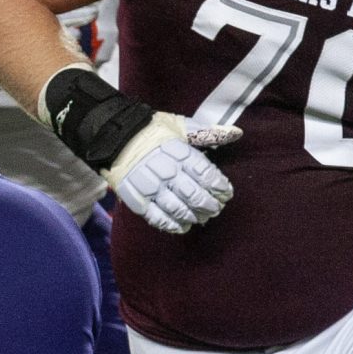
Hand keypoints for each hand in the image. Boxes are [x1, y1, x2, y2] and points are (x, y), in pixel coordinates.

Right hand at [106, 117, 239, 234]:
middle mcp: (167, 172)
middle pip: (194, 195)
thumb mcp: (180, 126)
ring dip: (193, 217)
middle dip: (209, 205)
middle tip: (215, 209)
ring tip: (201, 218)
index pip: (207, 175)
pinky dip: (171, 225)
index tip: (226, 193)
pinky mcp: (137, 199)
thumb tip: (237, 133)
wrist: (115, 138)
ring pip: (178, 209)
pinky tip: (181, 226)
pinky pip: (157, 217)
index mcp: (180, 153)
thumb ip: (208, 133)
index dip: (220, 187)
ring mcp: (151, 188)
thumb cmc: (152, 132)